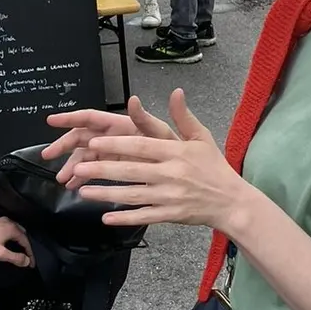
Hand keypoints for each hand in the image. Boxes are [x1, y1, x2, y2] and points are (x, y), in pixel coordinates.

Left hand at [0, 217, 33, 266]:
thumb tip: (26, 261)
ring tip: (20, 251)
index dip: (30, 254)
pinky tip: (8, 244)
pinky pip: (7, 231)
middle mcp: (8, 222)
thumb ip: (15, 258)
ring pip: (15, 232)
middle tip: (27, 258)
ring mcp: (0, 222)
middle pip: (22, 235)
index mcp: (12, 228)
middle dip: (26, 247)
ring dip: (19, 242)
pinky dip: (11, 238)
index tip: (31, 263)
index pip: (26, 241)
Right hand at [43, 96, 176, 184]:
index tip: (52, 120)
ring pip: (86, 156)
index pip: (91, 117)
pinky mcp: (117, 169)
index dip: (70, 117)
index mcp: (122, 125)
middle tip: (48, 155)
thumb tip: (134, 100)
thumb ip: (146, 119)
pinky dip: (83, 178)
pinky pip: (95, 171)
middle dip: (63, 146)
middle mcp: (114, 137)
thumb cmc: (176, 151)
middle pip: (82, 137)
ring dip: (72, 166)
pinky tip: (75, 187)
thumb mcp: (163, 135)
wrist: (187, 175)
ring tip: (63, 180)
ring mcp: (114, 153)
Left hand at [66, 89, 250, 227]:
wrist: (232, 201)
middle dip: (103, 169)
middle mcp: (171, 174)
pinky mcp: (170, 215)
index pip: (141, 146)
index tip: (93, 143)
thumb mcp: (201, 138)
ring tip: (83, 191)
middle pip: (131, 171)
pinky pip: (144, 216)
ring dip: (106, 194)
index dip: (116, 145)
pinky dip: (125, 218)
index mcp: (176, 152)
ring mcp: (169, 196)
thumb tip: (176, 92)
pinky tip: (105, 217)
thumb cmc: (214, 167)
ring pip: (133, 195)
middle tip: (78, 167)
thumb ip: (184, 116)